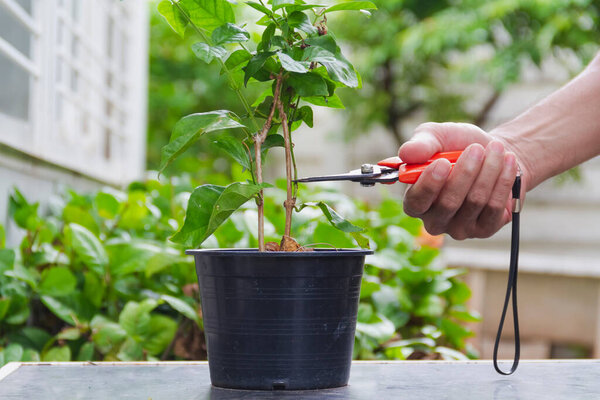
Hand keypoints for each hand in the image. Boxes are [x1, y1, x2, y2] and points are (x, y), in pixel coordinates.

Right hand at [399, 122, 519, 239]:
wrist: (492, 152)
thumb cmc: (457, 145)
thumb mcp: (437, 136)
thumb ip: (421, 143)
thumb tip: (406, 153)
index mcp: (415, 200)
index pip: (415, 202)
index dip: (428, 185)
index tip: (441, 162)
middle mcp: (434, 219)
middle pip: (447, 204)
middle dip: (465, 173)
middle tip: (476, 148)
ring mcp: (460, 228)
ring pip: (474, 202)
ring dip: (488, 170)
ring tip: (496, 148)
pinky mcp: (484, 229)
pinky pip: (494, 207)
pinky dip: (503, 181)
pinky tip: (508, 162)